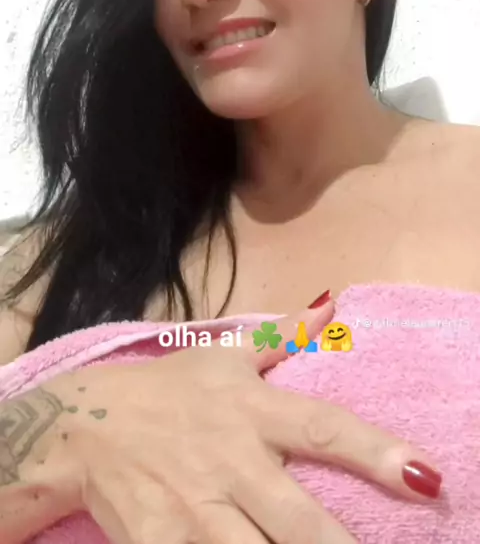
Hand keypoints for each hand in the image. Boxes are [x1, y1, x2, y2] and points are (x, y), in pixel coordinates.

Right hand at [10, 302, 441, 543]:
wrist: (83, 426)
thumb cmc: (166, 390)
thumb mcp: (222, 355)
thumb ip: (281, 336)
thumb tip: (331, 304)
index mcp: (250, 409)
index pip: (323, 429)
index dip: (376, 452)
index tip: (425, 476)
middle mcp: (230, 460)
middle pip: (298, 517)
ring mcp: (195, 508)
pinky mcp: (161, 543)